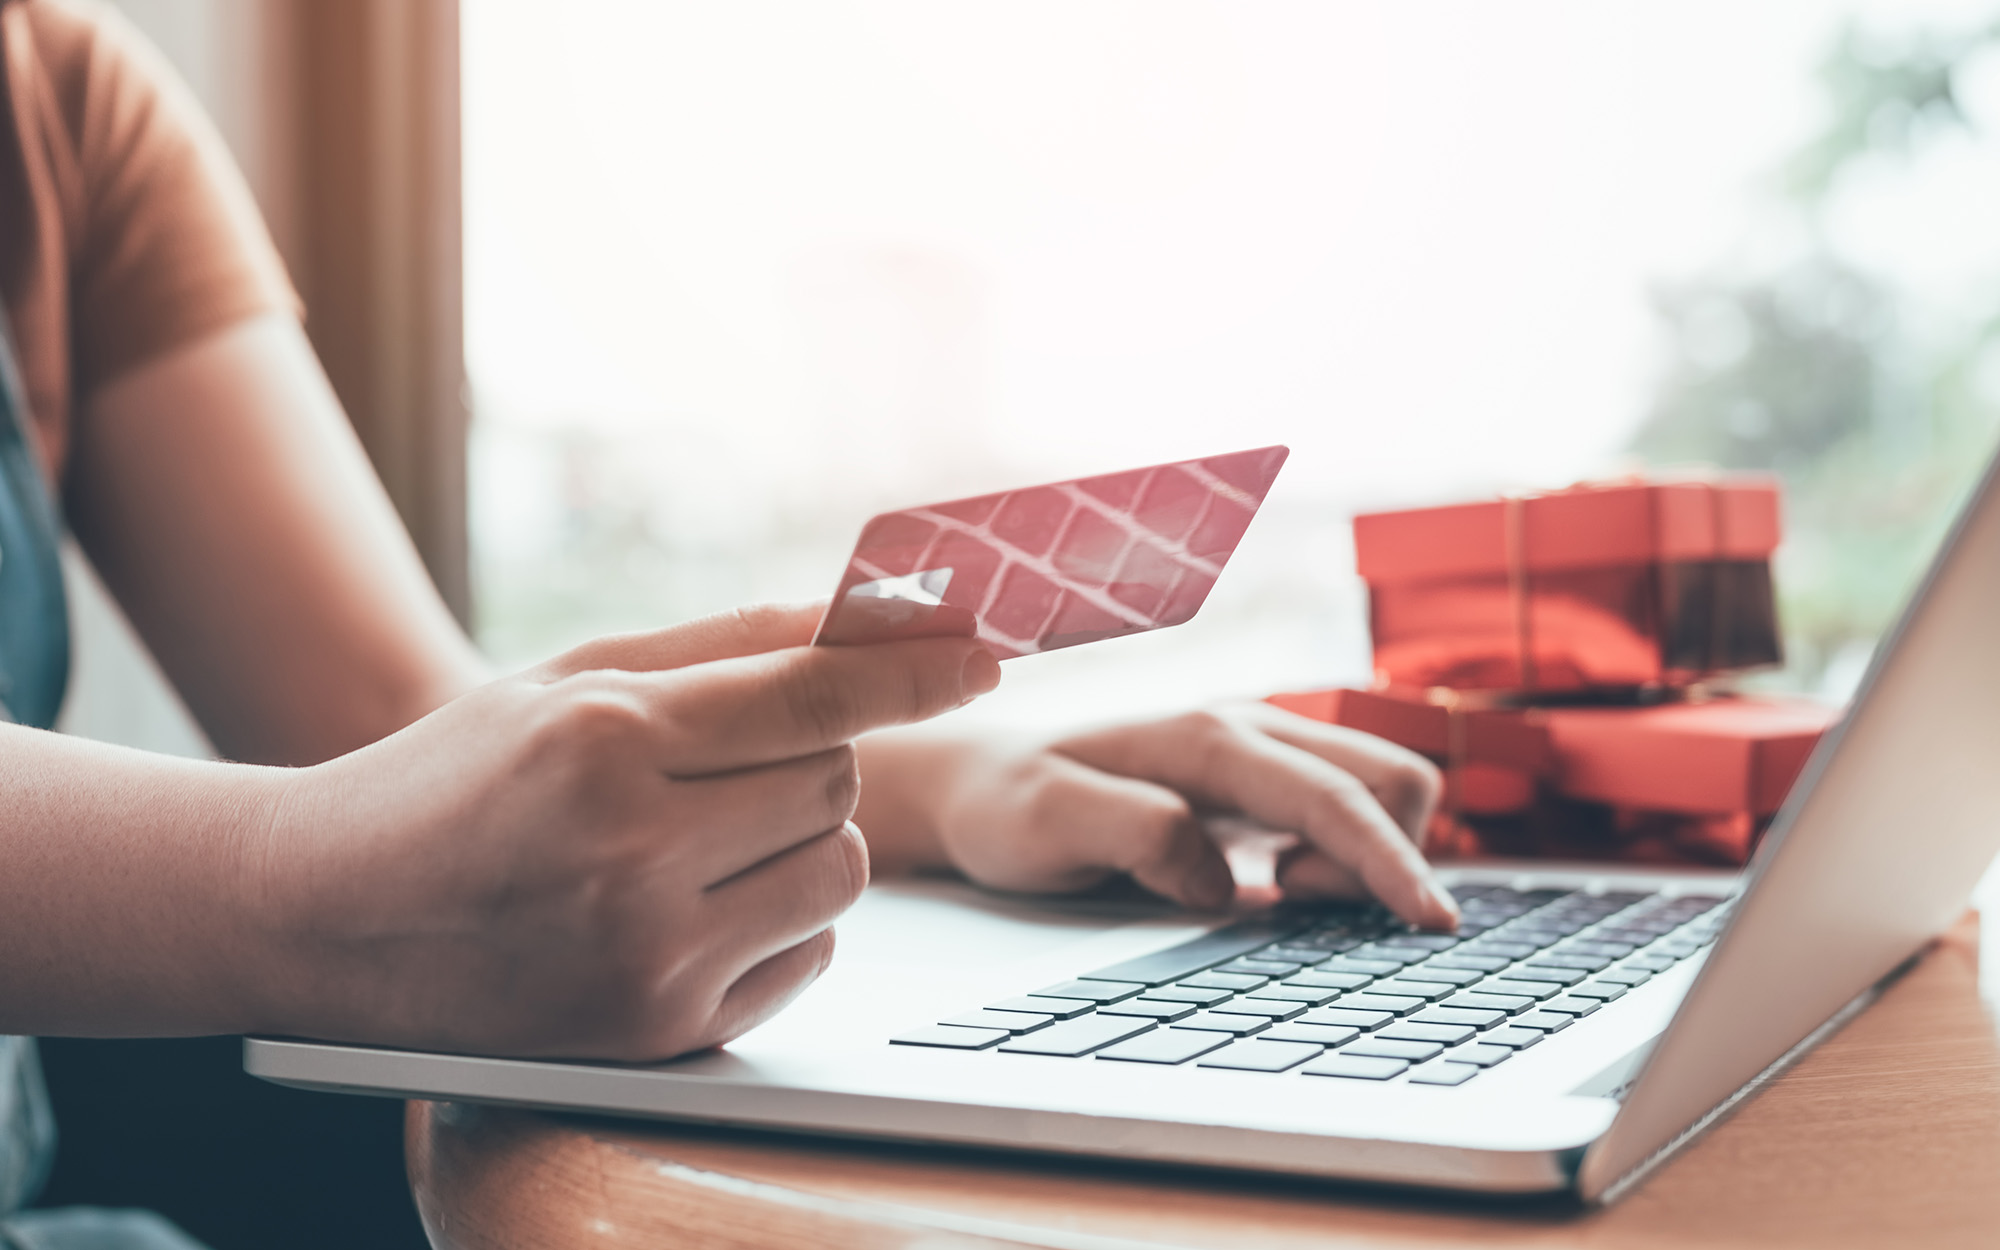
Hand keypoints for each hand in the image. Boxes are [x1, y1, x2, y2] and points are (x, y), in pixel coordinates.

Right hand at [246, 604, 1000, 1060]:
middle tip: (720, 762)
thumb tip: (869, 612)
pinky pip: (812, 954)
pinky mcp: (661, 1031)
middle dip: (807, 756)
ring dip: (803, 838)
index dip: (915, 667)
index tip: (987, 649)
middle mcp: (634, 849)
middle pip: (836, 778)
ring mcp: (649, 953)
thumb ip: (727, 643)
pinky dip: (783, 922)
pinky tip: (692, 906)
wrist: (334, 918)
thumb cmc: (462, 777)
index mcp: (608, 738)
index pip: (816, 696)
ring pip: (842, 867)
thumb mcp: (574, 678)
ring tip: (701, 836)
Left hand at [859, 703, 1455, 929]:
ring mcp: (1263, 752)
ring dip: (1368, 852)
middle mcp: (1250, 729)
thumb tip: (1220, 877)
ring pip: (1384, 789)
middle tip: (1288, 894)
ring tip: (1278, 885)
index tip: (1432, 926)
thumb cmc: (1006, 805)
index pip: (1336, 797)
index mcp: (1210, 738)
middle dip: (1384, 854)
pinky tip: (1280, 879)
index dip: (1391, 863)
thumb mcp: (1042, 823)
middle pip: (1394, 779)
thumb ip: (1131, 833)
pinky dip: (1351, 852)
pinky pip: (1353, 808)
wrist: (978, 784)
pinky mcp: (1264, 783)